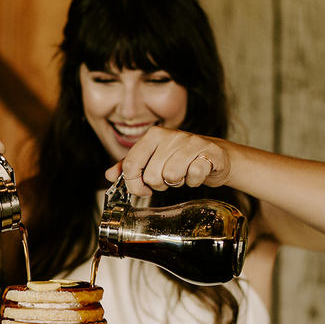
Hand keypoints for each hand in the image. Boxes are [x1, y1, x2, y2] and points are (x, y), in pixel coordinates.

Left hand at [105, 127, 229, 196]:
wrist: (215, 156)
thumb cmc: (181, 158)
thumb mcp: (153, 159)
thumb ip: (130, 166)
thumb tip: (109, 175)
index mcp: (153, 135)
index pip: (130, 164)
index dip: (134, 184)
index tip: (142, 189)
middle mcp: (171, 136)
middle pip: (151, 175)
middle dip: (159, 185)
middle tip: (168, 179)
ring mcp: (191, 142)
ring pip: (171, 176)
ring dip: (177, 183)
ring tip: (182, 175)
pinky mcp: (209, 152)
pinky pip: (193, 176)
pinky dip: (194, 181)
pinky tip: (196, 174)